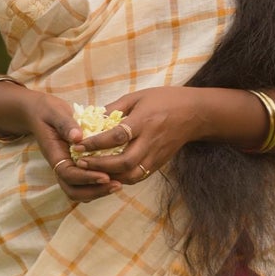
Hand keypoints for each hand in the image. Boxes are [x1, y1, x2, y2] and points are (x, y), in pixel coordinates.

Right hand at [11, 89, 120, 202]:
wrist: (40, 113)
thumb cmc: (48, 111)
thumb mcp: (56, 113)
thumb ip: (66, 124)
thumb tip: (77, 137)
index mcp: (54, 155)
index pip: (68, 175)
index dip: (86, 178)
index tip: (105, 176)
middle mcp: (61, 166)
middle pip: (74, 191)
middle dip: (95, 191)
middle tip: (117, 185)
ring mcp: (68, 169)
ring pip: (81, 192)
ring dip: (99, 192)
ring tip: (119, 184)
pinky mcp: (76, 167)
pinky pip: (86, 184)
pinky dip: (99, 186)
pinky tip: (116, 177)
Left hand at [65, 87, 207, 185]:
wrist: (195, 114)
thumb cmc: (165, 100)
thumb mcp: (139, 96)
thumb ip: (116, 107)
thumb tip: (92, 117)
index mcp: (144, 121)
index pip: (118, 136)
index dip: (96, 143)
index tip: (79, 145)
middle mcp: (151, 141)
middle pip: (124, 162)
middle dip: (99, 165)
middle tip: (80, 162)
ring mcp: (156, 155)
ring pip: (131, 175)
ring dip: (109, 176)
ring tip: (91, 171)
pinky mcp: (159, 163)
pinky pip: (138, 176)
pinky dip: (121, 178)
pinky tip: (108, 174)